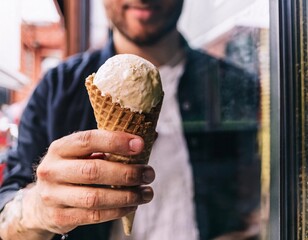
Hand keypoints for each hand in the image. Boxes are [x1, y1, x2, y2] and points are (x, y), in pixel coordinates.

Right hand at [22, 130, 154, 234]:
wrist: (42, 202)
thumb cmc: (72, 171)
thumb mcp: (81, 155)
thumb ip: (106, 148)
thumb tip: (142, 142)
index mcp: (60, 148)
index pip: (89, 140)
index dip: (116, 141)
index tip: (140, 145)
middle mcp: (52, 170)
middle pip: (94, 171)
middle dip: (127, 173)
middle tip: (149, 173)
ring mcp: (53, 195)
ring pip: (95, 197)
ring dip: (127, 196)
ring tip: (146, 193)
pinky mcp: (59, 217)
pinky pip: (94, 215)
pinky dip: (118, 211)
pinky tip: (132, 205)